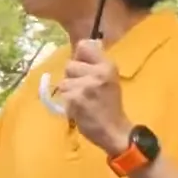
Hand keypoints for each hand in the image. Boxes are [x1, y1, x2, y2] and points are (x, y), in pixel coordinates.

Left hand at [57, 40, 130, 155]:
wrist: (114, 130)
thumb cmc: (110, 105)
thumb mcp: (109, 79)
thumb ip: (95, 64)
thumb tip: (80, 47)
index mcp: (107, 66)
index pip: (84, 46)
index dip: (79, 56)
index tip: (82, 65)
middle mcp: (97, 73)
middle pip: (70, 65)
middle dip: (73, 77)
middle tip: (84, 89)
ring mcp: (85, 86)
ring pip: (64, 81)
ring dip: (69, 91)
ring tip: (82, 100)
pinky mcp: (75, 99)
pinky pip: (63, 95)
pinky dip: (68, 103)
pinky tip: (79, 109)